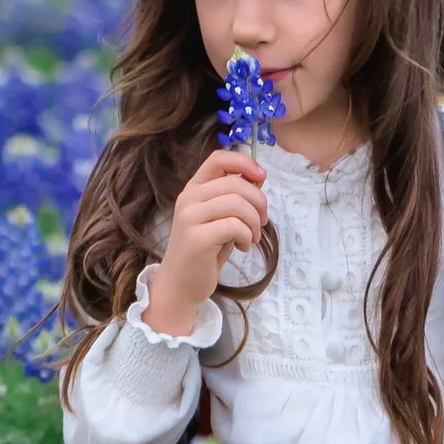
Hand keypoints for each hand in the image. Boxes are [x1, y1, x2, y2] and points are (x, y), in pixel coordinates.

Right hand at [144, 148, 266, 337]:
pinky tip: (243, 246)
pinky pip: (235, 226)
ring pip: (237, 203)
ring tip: (252, 237)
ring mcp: (189, 217)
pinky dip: (247, 236)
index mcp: (194, 189)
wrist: (181, 284)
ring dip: (254, 222)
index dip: (244, 162)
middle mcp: (188, 198)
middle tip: (261, 222)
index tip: (262, 177)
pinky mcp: (197, 238)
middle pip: (235, 183)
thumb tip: (258, 177)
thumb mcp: (222, 218)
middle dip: (258, 202)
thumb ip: (235, 197)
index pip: (218, 158)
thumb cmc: (205, 251)